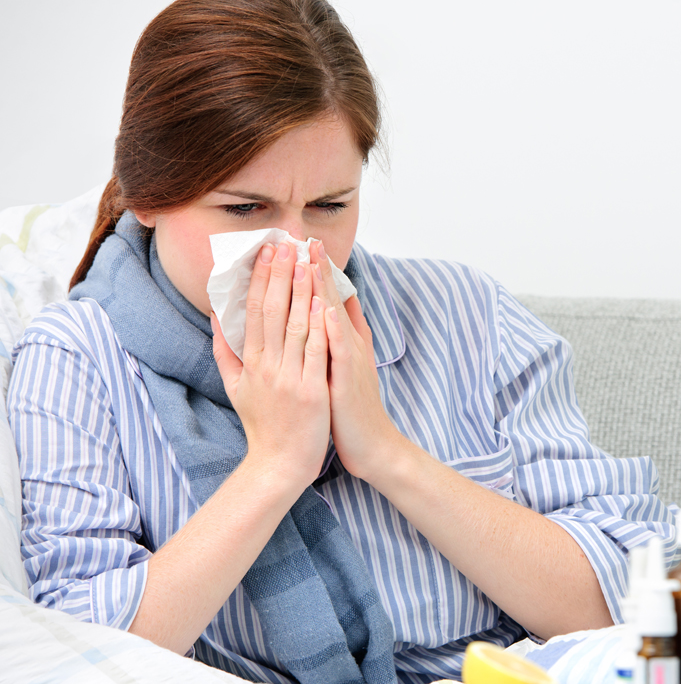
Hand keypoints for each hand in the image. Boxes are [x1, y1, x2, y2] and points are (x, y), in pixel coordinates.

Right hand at [212, 242, 330, 489]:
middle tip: (286, 244)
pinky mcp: (312, 391)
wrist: (279, 464)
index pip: (254, 312)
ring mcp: (290, 378)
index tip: (266, 252)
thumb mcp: (234, 387)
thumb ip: (224, 351)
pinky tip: (323, 302)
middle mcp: (268, 367)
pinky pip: (316, 352)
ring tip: (306, 261)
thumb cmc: (261, 424)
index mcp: (250, 363)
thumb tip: (216, 317)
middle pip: (274, 312)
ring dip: (301, 291)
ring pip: (296, 326)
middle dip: (280, 275)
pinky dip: (320, 326)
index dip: (261, 279)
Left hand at [309, 240, 402, 481]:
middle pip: (331, 300)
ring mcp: (351, 361)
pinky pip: (341, 351)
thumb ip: (340, 338)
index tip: (303, 243)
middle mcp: (350, 345)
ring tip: (311, 261)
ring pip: (334, 318)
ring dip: (323, 289)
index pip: (328, 299)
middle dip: (317, 269)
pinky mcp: (349, 381)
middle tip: (305, 238)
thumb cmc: (352, 409)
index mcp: (344, 341)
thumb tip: (335, 309)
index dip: (316, 272)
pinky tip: (327, 308)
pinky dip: (334, 328)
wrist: (374, 446)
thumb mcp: (347, 367)